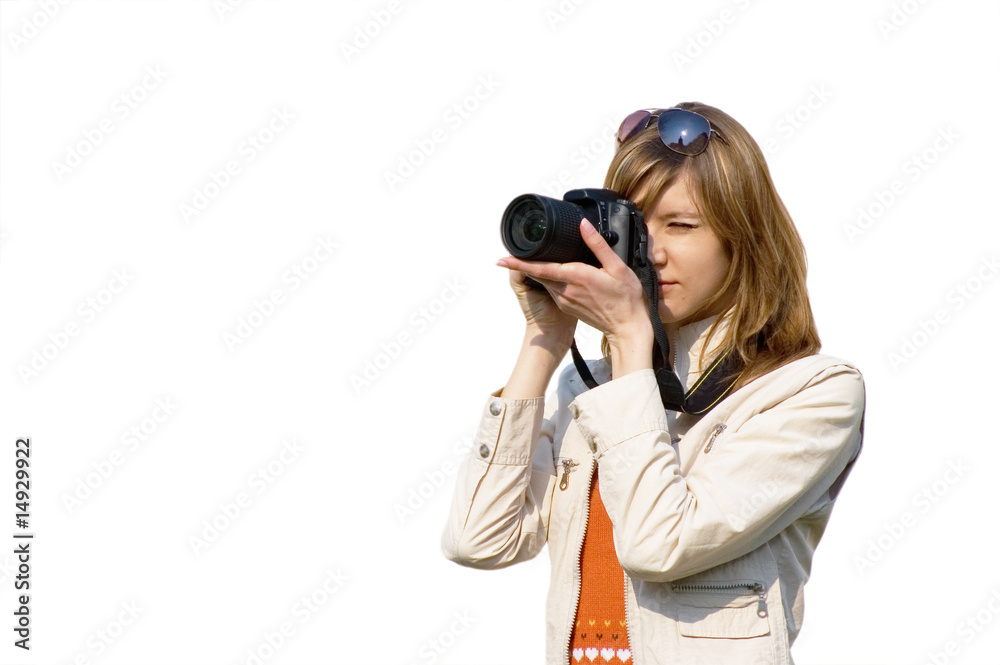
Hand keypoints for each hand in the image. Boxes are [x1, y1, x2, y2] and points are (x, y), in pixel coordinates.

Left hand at [497, 218, 649, 349]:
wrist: (627, 328)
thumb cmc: (625, 298)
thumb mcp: (617, 267)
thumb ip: (597, 244)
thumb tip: (583, 225)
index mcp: (575, 277)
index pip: (540, 268)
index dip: (519, 263)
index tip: (502, 259)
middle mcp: (565, 290)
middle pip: (539, 273)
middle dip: (526, 262)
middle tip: (516, 250)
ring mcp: (565, 300)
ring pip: (546, 281)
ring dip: (538, 271)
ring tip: (536, 257)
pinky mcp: (567, 306)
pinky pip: (554, 289)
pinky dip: (551, 279)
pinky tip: (557, 272)